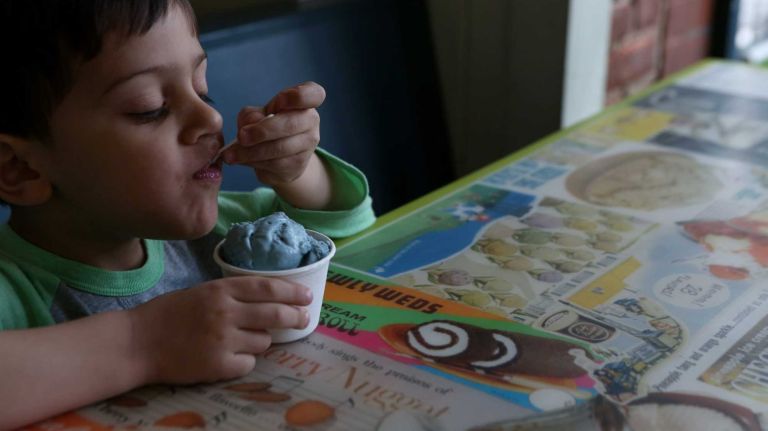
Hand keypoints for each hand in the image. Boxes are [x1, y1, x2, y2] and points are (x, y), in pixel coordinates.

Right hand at [129, 276, 311, 383]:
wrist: (137, 342)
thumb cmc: (168, 314)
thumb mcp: (201, 292)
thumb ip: (232, 295)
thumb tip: (269, 299)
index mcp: (220, 290)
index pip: (267, 286)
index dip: (292, 291)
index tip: (306, 296)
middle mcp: (225, 312)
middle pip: (275, 314)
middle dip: (295, 317)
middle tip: (303, 319)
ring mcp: (223, 339)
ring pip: (264, 341)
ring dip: (260, 341)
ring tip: (241, 340)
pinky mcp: (218, 365)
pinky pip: (249, 364)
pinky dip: (244, 362)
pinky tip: (228, 357)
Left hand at [224, 82, 325, 185]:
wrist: (277, 156)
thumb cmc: (267, 126)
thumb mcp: (256, 114)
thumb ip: (252, 116)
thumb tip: (251, 127)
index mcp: (305, 102)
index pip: (314, 94)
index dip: (298, 96)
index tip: (279, 101)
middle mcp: (311, 121)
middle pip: (291, 124)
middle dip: (262, 131)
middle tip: (241, 136)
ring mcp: (308, 145)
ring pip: (281, 148)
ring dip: (252, 152)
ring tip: (231, 154)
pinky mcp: (298, 164)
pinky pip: (275, 164)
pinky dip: (254, 162)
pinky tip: (240, 160)